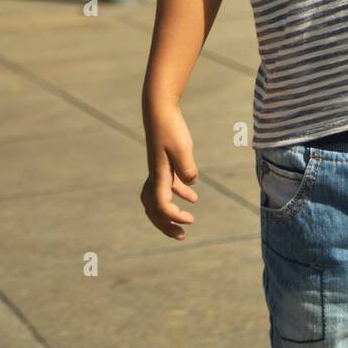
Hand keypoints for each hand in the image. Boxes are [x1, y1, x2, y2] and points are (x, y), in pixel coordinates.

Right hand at [140, 102, 198, 239]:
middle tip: (181, 236)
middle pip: (154, 210)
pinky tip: (193, 197)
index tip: (190, 219)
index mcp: (159, 176)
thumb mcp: (182, 147)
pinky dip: (178, 194)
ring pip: (158, 200)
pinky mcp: (165, 163)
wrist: (160, 111)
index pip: (161, 206)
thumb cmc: (170, 128)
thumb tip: (191, 182)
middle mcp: (156, 176)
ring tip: (188, 221)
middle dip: (166, 225)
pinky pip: (168, 186)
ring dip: (170, 213)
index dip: (173, 217)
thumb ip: (187, 167)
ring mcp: (159, 170)